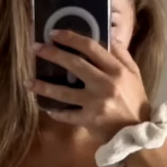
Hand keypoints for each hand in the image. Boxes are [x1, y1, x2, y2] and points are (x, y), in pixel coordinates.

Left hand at [28, 30, 150, 141]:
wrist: (138, 132)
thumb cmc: (135, 101)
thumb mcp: (134, 74)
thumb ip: (121, 55)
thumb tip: (107, 36)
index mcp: (117, 70)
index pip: (91, 47)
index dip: (71, 38)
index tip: (54, 33)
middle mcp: (105, 84)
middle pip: (74, 64)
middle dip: (52, 54)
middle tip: (36, 48)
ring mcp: (95, 103)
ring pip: (63, 92)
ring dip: (43, 86)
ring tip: (28, 81)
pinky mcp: (89, 120)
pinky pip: (66, 114)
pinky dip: (55, 111)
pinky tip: (45, 106)